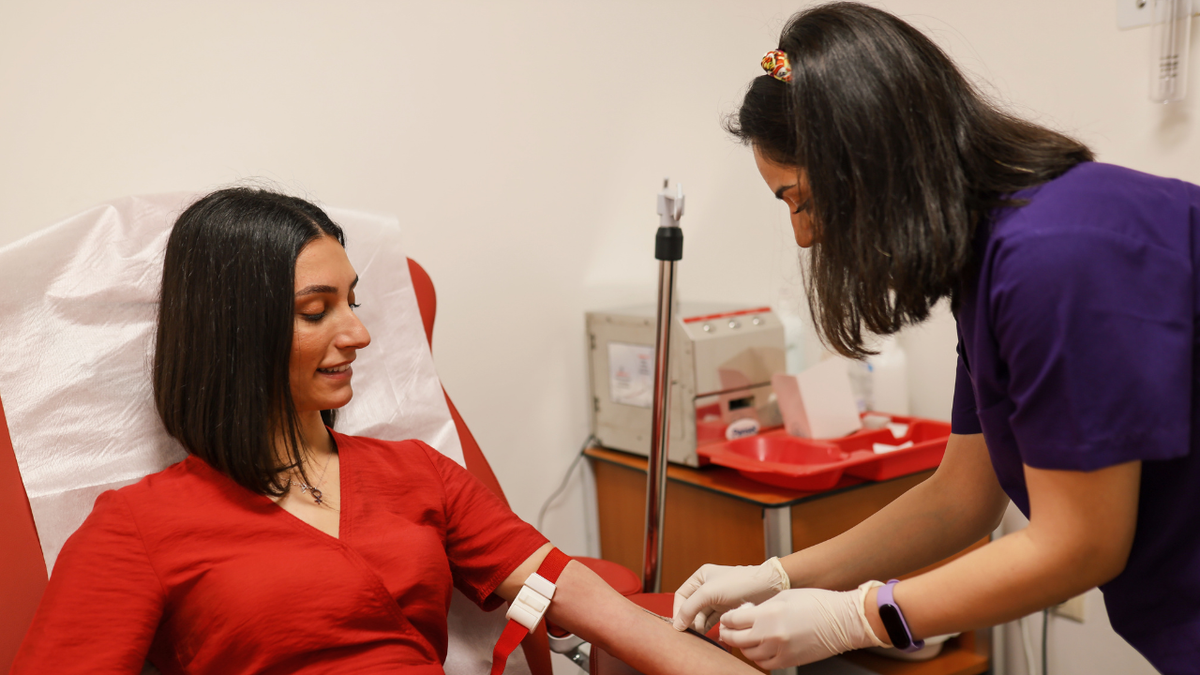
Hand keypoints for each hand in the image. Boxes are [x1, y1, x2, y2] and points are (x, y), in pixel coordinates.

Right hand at [672, 558, 789, 632]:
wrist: (768, 586)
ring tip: (703, 636)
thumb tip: (677, 624)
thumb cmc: (740, 582)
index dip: (678, 610)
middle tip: (691, 634)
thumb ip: (690, 608)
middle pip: (692, 608)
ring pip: (704, 617)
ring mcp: (719, 599)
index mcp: (701, 577)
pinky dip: (714, 630)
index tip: (679, 626)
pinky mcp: (729, 609)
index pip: (681, 596)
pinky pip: (716, 622)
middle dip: (690, 621)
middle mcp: (708, 587)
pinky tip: (716, 636)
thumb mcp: (709, 592)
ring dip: (702, 627)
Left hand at [717, 583, 886, 668]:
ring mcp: (779, 650)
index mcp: (767, 614)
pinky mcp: (788, 661)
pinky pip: (764, 662)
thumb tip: (745, 613)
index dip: (727, 618)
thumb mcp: (784, 596)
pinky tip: (760, 648)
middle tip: (727, 630)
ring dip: (743, 645)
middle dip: (728, 633)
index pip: (734, 620)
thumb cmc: (817, 603)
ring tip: (744, 637)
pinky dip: (758, 656)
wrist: (842, 621)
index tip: (726, 618)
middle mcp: (770, 635)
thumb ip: (761, 607)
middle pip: (736, 639)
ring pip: (748, 653)